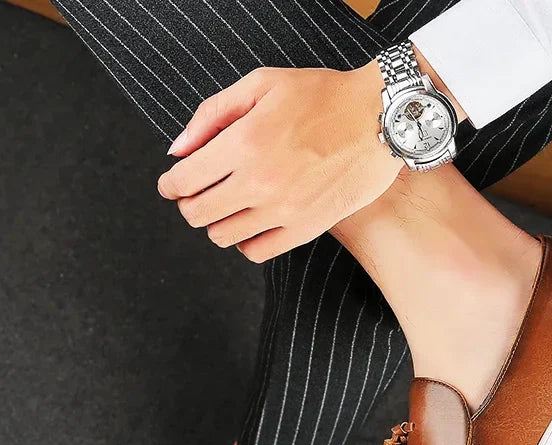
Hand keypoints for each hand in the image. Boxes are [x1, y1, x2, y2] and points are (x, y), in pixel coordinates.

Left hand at [158, 61, 402, 262]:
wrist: (380, 120)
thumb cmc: (323, 97)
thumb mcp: (262, 85)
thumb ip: (212, 114)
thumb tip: (178, 150)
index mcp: (243, 143)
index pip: (184, 181)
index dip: (170, 185)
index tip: (172, 184)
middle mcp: (259, 182)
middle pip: (198, 214)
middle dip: (189, 204)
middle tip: (198, 194)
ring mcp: (283, 210)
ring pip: (223, 236)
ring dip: (217, 223)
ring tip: (229, 206)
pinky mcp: (306, 228)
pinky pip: (257, 252)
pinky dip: (245, 243)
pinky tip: (252, 225)